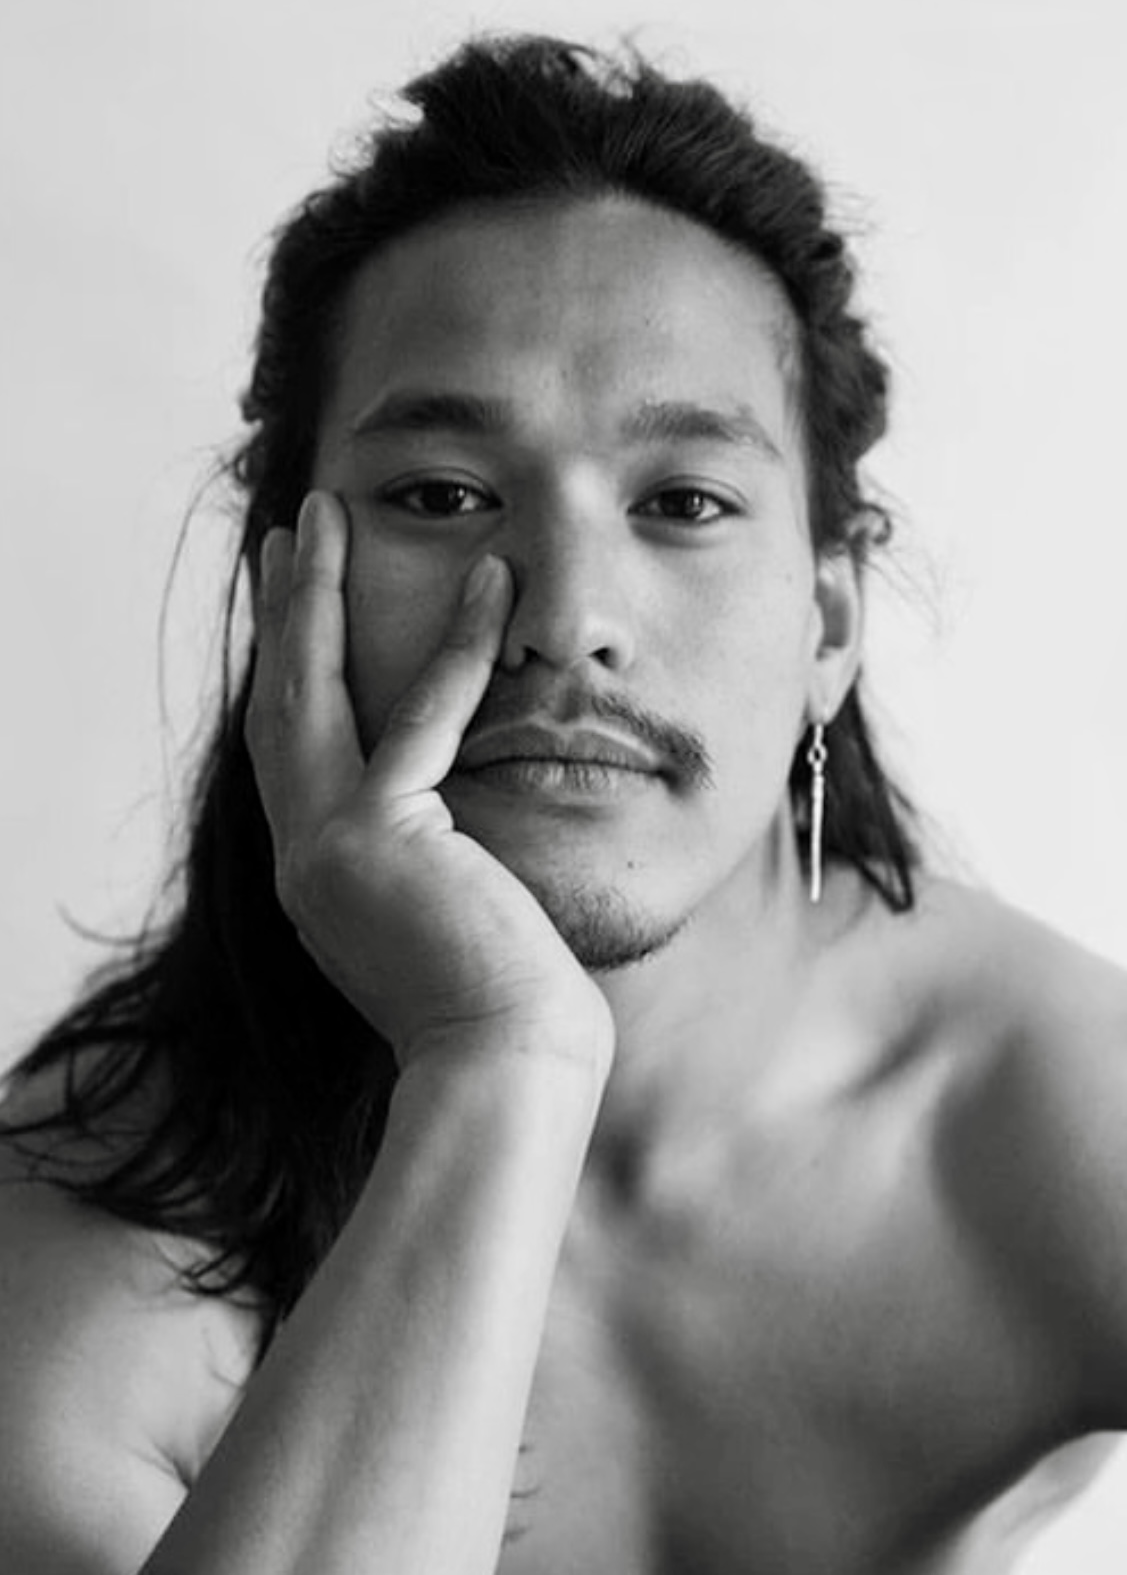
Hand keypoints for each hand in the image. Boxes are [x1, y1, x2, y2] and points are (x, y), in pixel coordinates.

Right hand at [245, 491, 614, 1077]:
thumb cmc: (500, 1006)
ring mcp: (325, 847)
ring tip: (329, 518)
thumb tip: (460, 835)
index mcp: (317, 876)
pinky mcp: (376, 839)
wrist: (504, 1065)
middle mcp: (301, 857)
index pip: (292, 750)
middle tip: (291, 532)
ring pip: (312, 693)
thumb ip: (430, 864)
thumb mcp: (446, 920)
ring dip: (319, 597)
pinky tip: (489, 578)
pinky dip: (458, 645)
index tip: (295, 604)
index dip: (289, 669)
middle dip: (284, 614)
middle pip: (279, 705)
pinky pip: (425, 718)